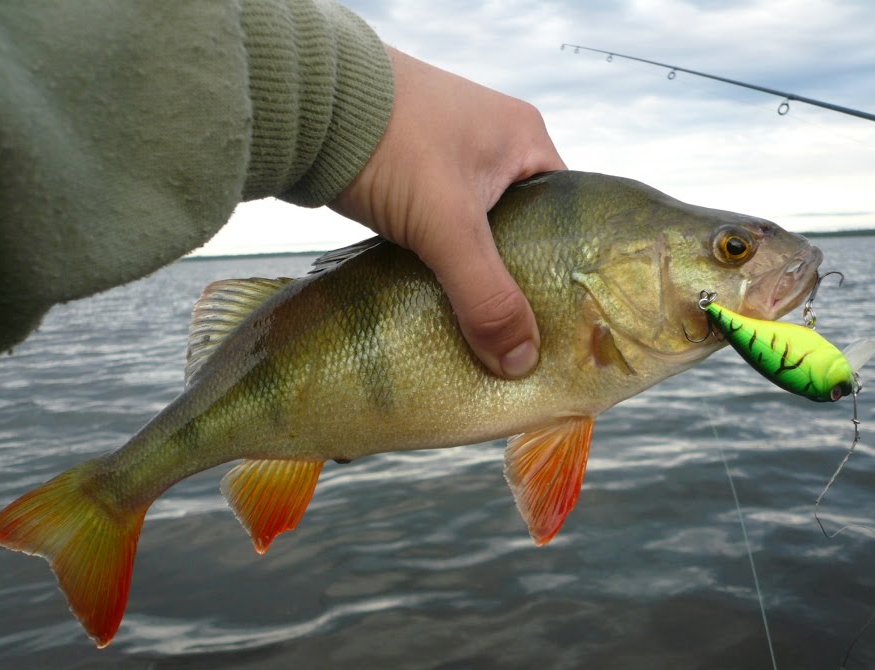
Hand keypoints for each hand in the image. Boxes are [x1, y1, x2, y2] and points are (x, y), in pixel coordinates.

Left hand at [331, 46, 566, 378]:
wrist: (306, 102)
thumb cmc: (390, 143)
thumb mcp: (448, 225)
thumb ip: (486, 295)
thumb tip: (522, 361)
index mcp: (525, 138)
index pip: (568, 215)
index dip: (565, 268)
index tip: (560, 321)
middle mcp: (495, 143)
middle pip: (523, 229)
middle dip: (516, 279)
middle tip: (517, 334)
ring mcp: (450, 157)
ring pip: (478, 233)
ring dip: (472, 273)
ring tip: (478, 326)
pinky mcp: (411, 174)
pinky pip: (440, 229)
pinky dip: (439, 261)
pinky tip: (435, 297)